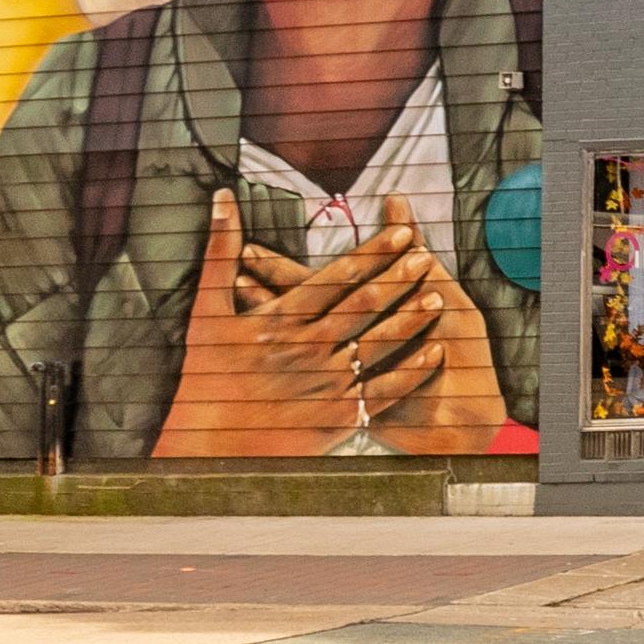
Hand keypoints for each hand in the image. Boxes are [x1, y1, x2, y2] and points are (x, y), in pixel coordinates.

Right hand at [151, 195, 499, 457]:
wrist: (205, 446)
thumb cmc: (206, 375)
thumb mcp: (206, 310)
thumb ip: (220, 252)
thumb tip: (223, 197)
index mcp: (282, 319)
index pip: (338, 276)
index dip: (374, 252)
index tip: (404, 232)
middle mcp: (307, 348)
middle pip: (364, 306)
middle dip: (399, 279)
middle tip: (427, 256)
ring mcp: (323, 384)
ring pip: (377, 345)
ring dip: (411, 320)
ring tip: (438, 298)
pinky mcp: (333, 419)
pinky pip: (380, 392)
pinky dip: (409, 372)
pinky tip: (433, 355)